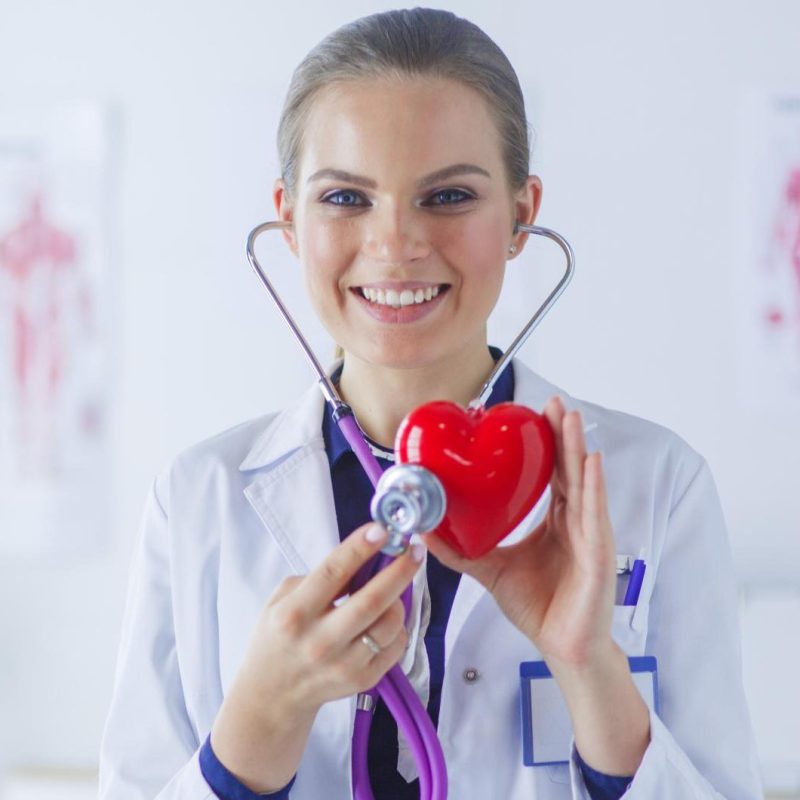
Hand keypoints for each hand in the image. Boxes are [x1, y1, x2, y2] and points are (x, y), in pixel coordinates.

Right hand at [236, 521, 424, 715]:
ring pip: (389, 625)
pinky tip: (386, 618)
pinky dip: (398, 627)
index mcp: (295, 613)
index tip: (382, 529)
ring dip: (399, 599)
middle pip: (371, 601)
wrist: (273, 695)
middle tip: (415, 549)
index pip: (332, 573)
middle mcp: (319, 641)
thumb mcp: (282, 599)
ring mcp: (343, 665)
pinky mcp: (362, 680)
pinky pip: (395, 646)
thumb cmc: (278, 636)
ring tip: (393, 589)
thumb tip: (363, 558)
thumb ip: (318, 578)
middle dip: (399, 570)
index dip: (359, 548)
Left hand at [423, 396, 616, 667]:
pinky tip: (591, 462)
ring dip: (577, 449)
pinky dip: (594, 487)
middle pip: (569, 469)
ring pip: (583, 484)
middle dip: (562, 434)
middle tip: (551, 402)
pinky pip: (595, 515)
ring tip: (570, 418)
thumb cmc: (539, 607)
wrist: (563, 647)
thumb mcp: (491, 569)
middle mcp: (575, 522)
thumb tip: (425, 531)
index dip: (545, 445)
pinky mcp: (598, 555)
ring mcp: (590, 536)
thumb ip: (461, 550)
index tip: (533, 416)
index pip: (551, 475)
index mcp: (555, 522)